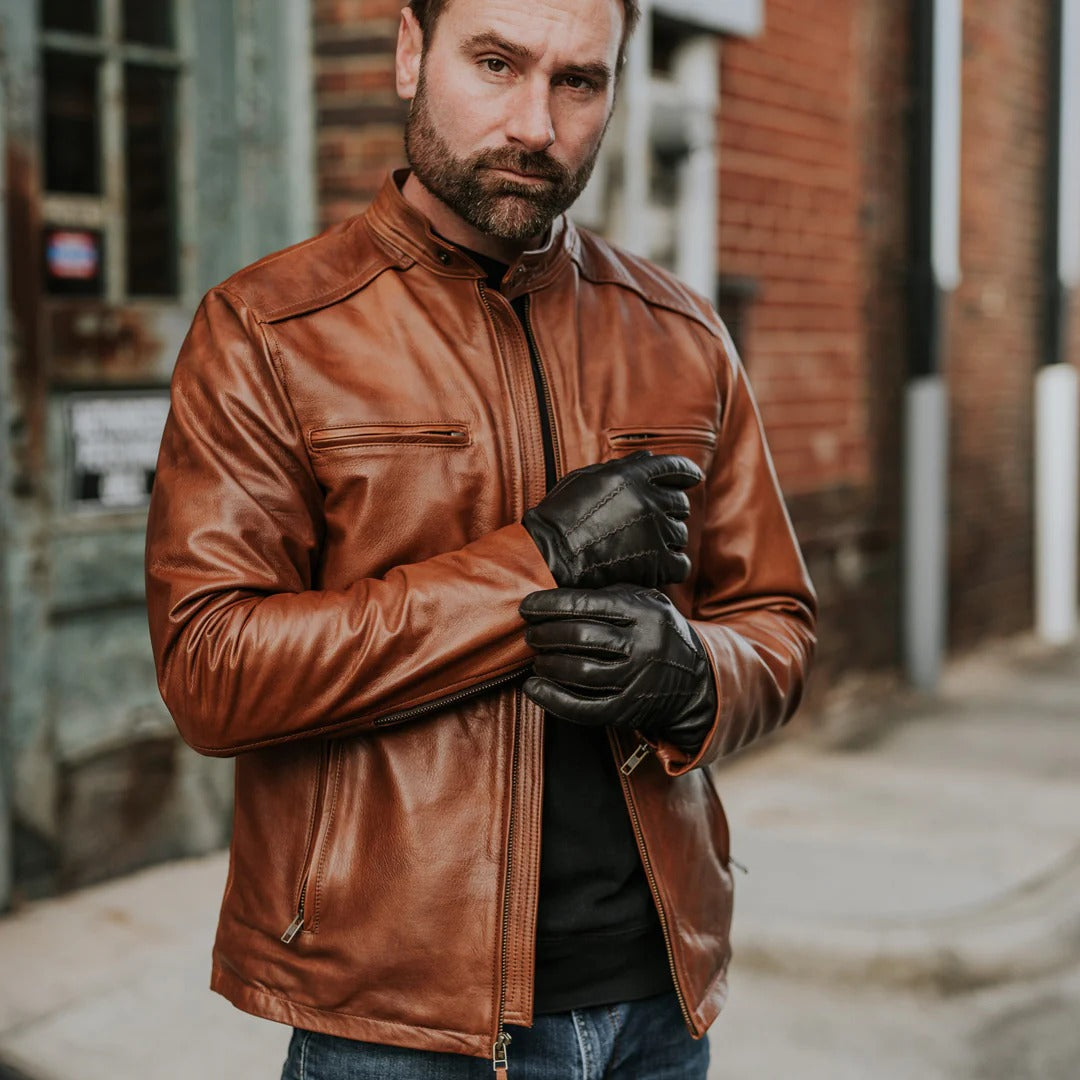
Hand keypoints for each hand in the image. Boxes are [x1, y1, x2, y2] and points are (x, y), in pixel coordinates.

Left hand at [518, 583, 717, 754]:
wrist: (696, 681)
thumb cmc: (658, 633)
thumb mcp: (647, 603)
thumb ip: (611, 594)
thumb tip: (556, 592)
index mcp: (644, 612)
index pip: (586, 604)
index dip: (550, 605)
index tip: (526, 607)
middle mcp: (644, 645)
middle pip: (580, 637)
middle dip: (545, 635)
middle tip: (530, 635)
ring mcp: (637, 680)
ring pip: (579, 672)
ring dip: (547, 665)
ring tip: (537, 658)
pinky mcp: (628, 710)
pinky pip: (583, 708)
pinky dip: (552, 699)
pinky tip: (533, 688)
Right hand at [521, 451, 703, 588]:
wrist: (549, 555)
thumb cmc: (560, 516)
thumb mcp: (585, 478)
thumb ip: (620, 467)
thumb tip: (648, 457)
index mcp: (633, 476)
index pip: (674, 468)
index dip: (687, 472)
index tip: (693, 478)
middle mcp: (649, 500)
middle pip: (680, 503)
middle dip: (670, 511)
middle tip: (652, 523)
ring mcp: (655, 531)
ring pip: (680, 534)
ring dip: (667, 540)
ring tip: (643, 547)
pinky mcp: (656, 562)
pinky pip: (681, 564)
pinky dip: (672, 567)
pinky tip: (658, 568)